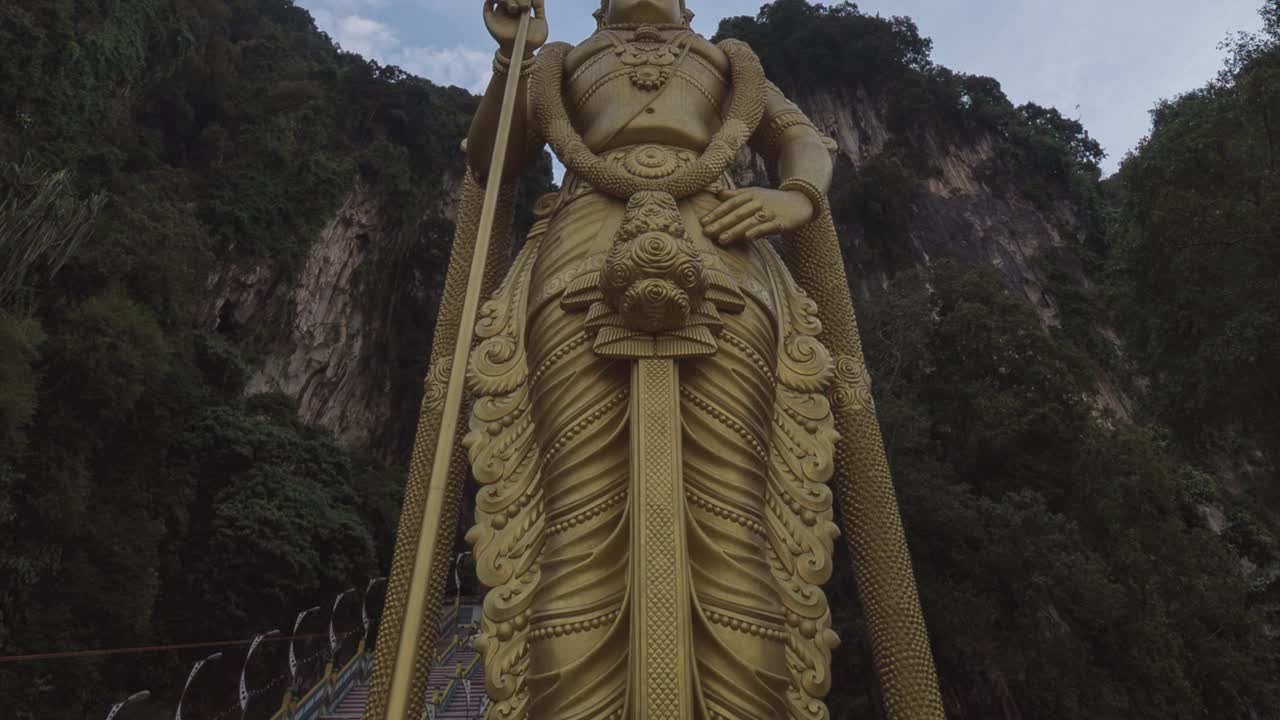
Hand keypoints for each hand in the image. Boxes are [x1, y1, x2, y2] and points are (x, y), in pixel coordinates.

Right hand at [484, 0, 547, 57]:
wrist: (523, 53)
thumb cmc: (533, 40)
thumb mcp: (540, 23)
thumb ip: (539, 7)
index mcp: (521, 5)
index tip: (531, 4)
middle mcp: (509, 6)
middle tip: (525, 7)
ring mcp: (499, 11)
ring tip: (514, 9)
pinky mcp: (490, 17)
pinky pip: (488, 2)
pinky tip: (507, 7)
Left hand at [701, 187, 815, 244]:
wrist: (801, 202)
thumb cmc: (773, 200)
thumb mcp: (755, 193)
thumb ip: (736, 195)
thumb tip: (717, 193)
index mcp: (751, 194)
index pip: (731, 203)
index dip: (717, 212)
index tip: (703, 222)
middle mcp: (759, 202)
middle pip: (737, 213)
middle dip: (721, 223)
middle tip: (706, 232)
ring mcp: (770, 212)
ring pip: (750, 221)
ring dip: (735, 230)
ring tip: (721, 239)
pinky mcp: (781, 222)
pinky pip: (768, 227)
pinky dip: (758, 231)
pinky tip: (748, 238)